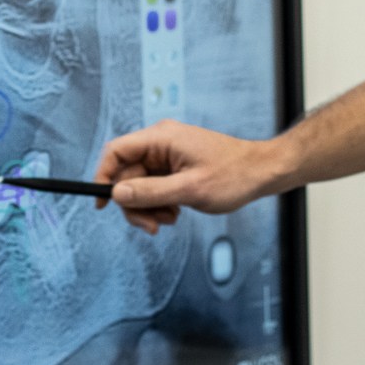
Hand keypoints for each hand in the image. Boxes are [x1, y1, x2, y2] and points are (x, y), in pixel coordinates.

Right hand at [92, 120, 283, 233]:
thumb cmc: (233, 175)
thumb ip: (150, 192)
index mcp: (161, 138)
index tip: (102, 203)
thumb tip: (117, 193)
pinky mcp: (175, 168)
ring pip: (140, 185)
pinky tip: (176, 213)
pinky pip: (154, 187)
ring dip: (149, 207)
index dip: (103, 176)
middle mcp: (161, 143)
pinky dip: (160, 204)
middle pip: (127, 174)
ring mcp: (168, 156)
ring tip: (170, 219)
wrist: (262, 173)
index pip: (116, 151)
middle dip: (135, 203)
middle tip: (151, 226)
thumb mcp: (189, 189)